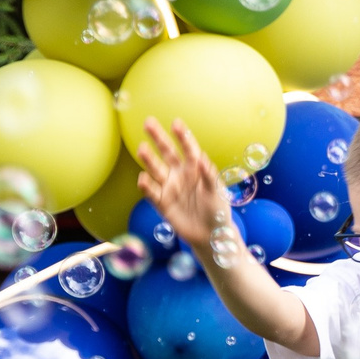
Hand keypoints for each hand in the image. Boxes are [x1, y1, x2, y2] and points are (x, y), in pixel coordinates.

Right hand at [136, 119, 232, 255]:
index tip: (176, 123)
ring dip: (148, 159)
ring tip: (142, 148)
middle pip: (167, 153)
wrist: (209, 236)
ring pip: (156, 169)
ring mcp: (170, 187)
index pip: (188, 148)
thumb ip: (209, 177)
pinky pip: (152, 192)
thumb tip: (202, 160)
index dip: (182, 136)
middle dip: (158, 138)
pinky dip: (146, 186)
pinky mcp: (162, 203)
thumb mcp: (217, 193)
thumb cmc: (218, 211)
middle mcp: (180, 174)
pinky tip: (143, 178)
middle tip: (148, 122)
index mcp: (196, 169)